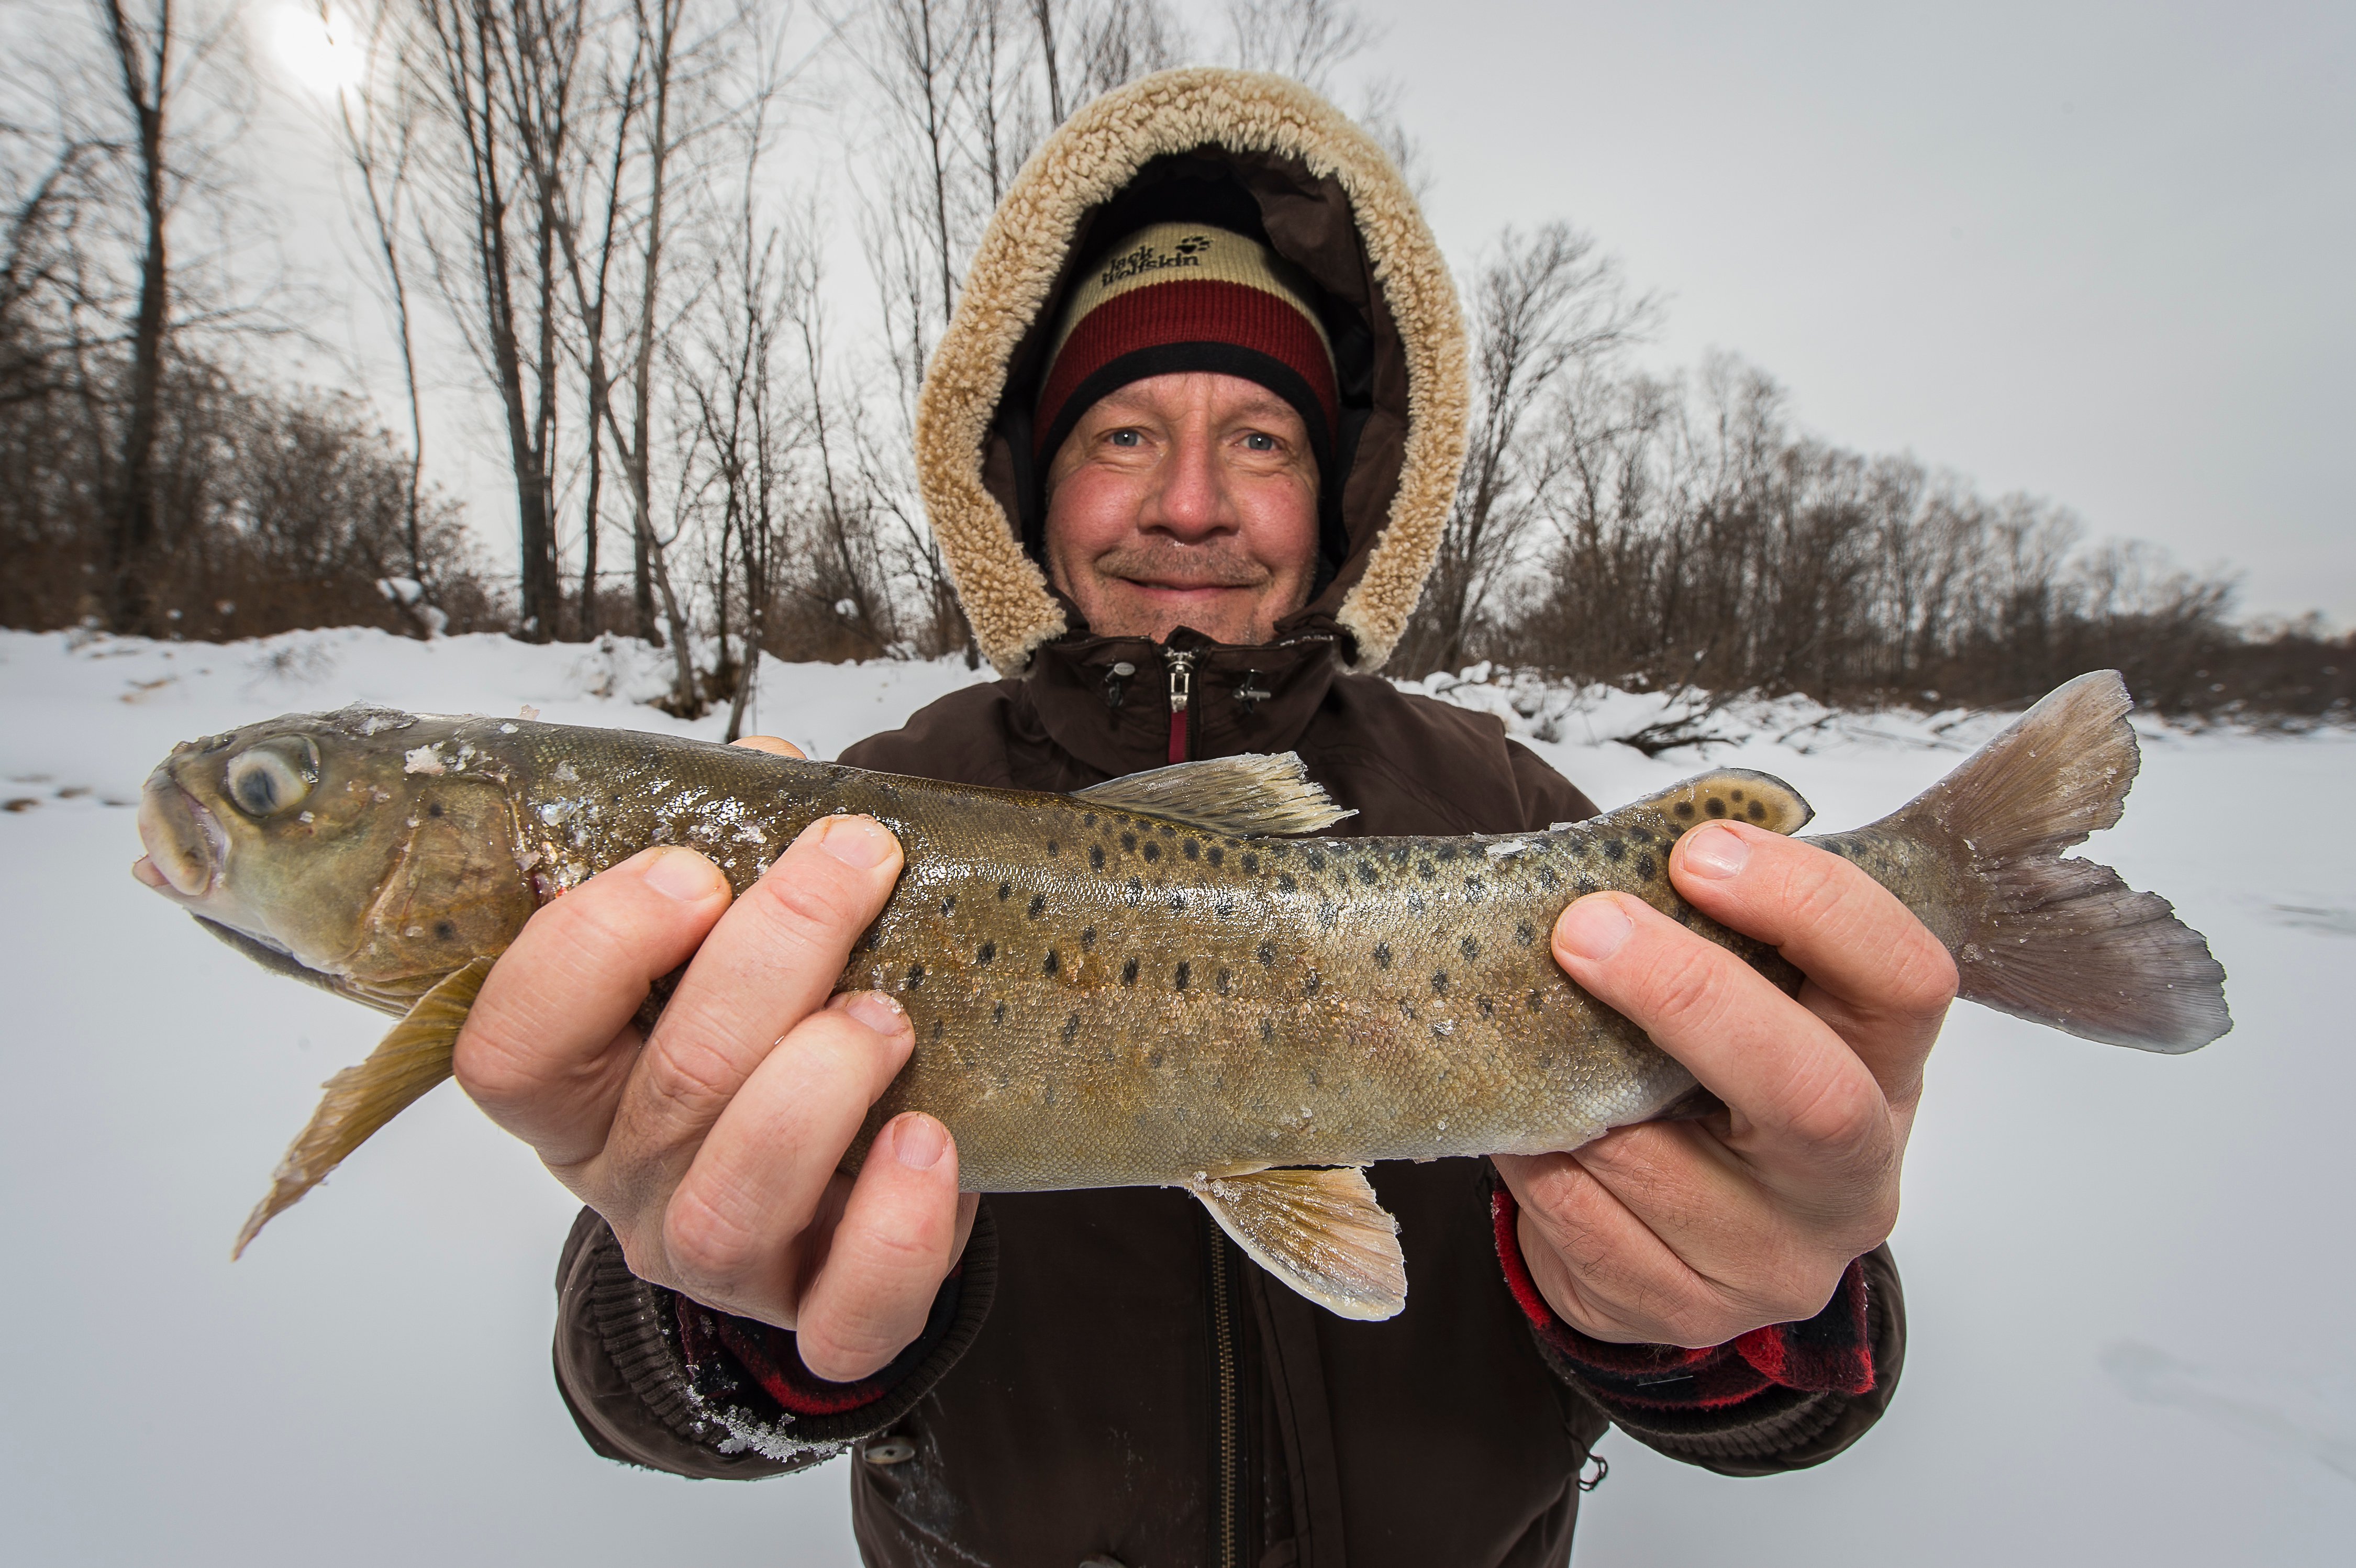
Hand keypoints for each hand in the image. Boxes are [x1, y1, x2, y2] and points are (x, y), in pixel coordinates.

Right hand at [453, 736, 977, 1381]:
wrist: (833, 1167)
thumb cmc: (766, 1028)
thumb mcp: (726, 939)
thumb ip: (735, 851)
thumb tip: (775, 775)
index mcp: (575, 1088)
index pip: (509, 1047)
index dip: (590, 949)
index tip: (692, 870)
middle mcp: (626, 1181)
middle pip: (667, 1086)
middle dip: (773, 956)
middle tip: (856, 865)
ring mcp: (716, 1257)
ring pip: (732, 1202)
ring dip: (818, 1088)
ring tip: (888, 1014)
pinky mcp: (818, 1317)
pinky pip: (845, 1319)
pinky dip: (896, 1232)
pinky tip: (931, 1141)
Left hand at [1493, 820, 1954, 1347]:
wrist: (1684, 1240)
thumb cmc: (1708, 1084)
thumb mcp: (1748, 1003)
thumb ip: (1716, 932)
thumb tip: (1630, 843)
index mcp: (1885, 1070)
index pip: (1905, 979)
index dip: (1811, 904)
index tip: (1698, 852)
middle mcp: (1854, 1176)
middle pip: (1808, 1090)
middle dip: (1688, 996)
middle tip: (1585, 928)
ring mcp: (1777, 1259)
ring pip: (1653, 1159)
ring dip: (1568, 1087)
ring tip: (1529, 1041)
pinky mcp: (1686, 1309)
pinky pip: (1579, 1218)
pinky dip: (1535, 1157)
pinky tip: (1528, 1124)